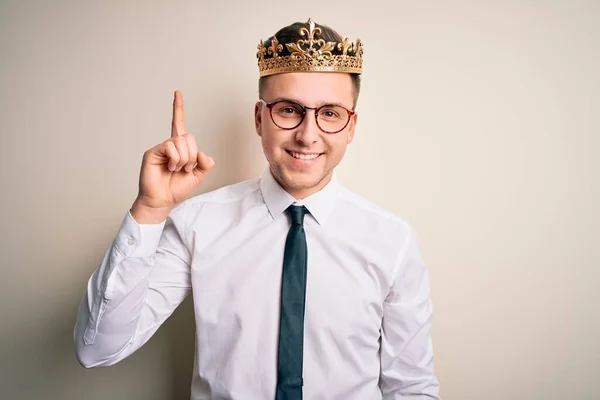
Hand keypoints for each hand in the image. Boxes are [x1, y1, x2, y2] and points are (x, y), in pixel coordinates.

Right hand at [131, 91, 213, 222]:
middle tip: (186, 168)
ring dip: (185, 159)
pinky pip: (171, 147)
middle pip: (188, 137)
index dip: (178, 108)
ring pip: (181, 141)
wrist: (163, 201)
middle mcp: (170, 145)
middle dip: (192, 155)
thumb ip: (205, 163)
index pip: (180, 124)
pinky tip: (171, 168)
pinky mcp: (152, 152)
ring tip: (177, 170)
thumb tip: (202, 153)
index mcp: (180, 148)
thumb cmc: (176, 189)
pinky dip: (176, 159)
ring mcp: (161, 148)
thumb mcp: (198, 176)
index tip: (177, 93)